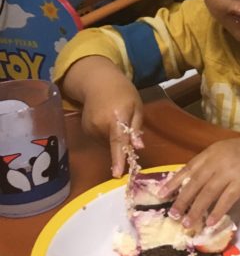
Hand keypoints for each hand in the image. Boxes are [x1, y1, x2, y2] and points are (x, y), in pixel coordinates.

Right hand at [68, 57, 143, 176]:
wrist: (98, 82)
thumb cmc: (123, 93)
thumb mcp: (137, 107)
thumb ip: (136, 128)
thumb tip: (138, 148)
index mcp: (116, 118)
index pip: (118, 141)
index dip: (118, 158)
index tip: (117, 174)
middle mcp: (100, 125)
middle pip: (114, 145)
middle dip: (123, 144)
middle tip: (128, 127)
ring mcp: (89, 128)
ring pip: (107, 143)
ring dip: (114, 138)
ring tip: (116, 120)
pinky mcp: (84, 129)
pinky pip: (100, 139)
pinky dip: (106, 135)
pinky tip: (107, 121)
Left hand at [162, 135, 239, 230]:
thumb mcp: (224, 150)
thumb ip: (209, 162)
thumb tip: (191, 180)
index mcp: (210, 153)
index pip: (187, 169)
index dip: (173, 183)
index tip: (161, 195)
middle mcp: (217, 161)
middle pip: (194, 183)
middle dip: (182, 201)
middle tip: (173, 215)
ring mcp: (230, 171)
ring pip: (208, 193)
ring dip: (196, 210)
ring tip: (188, 223)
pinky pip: (226, 199)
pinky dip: (217, 211)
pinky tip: (210, 221)